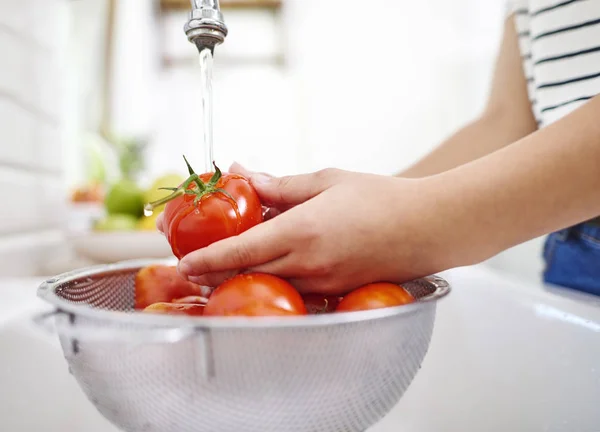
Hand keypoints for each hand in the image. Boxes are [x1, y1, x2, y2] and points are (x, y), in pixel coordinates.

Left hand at [166, 164, 458, 294]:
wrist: (428, 227)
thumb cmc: (381, 198)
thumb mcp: (327, 181)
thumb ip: (281, 185)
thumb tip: (245, 177)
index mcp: (301, 231)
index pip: (240, 251)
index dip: (207, 260)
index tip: (183, 264)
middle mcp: (308, 263)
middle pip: (247, 275)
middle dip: (216, 274)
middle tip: (195, 268)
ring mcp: (323, 282)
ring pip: (269, 286)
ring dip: (243, 279)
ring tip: (225, 267)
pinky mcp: (336, 291)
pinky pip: (295, 290)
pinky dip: (274, 282)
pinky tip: (271, 270)